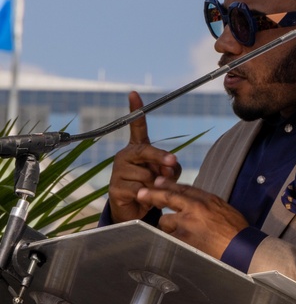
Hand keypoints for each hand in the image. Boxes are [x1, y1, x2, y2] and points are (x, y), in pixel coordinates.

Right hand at [107, 92, 180, 222]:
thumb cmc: (154, 186)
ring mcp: (117, 171)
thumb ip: (171, 166)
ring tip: (152, 190)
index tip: (134, 93)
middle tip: (172, 162)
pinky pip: (138, 189)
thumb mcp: (168, 173)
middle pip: (146, 151)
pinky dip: (147, 195)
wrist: (137, 210)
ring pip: (146, 174)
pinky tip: (143, 198)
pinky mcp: (114, 188)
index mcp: (137, 149)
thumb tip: (168, 168)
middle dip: (161, 158)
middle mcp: (124, 156)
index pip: (136, 127)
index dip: (135, 110)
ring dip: (156, 184)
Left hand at [136, 177, 249, 259]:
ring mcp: (187, 223)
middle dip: (153, 194)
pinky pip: (168, 238)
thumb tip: (193, 203)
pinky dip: (171, 240)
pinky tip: (179, 244)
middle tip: (141, 193)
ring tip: (181, 235)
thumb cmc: (237, 231)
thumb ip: (207, 205)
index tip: (159, 182)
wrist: (241, 247)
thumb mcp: (224, 209)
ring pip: (165, 221)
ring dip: (168, 227)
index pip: (184, 188)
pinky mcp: (183, 239)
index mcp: (207, 199)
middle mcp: (195, 208)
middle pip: (169, 197)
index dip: (169, 184)